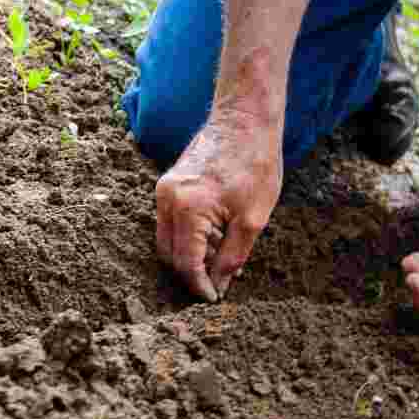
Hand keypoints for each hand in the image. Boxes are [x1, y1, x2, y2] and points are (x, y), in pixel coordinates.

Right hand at [155, 112, 282, 300]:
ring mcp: (163, 191)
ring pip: (166, 240)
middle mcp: (167, 200)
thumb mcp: (253, 219)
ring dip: (188, 256)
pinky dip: (187, 238)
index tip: (214, 299)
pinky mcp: (167, 185)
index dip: (199, 286)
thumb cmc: (255, 164)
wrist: (245, 120)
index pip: (186, 263)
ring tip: (219, 261)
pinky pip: (170, 223)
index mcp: (188, 209)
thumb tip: (218, 285)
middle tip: (216, 286)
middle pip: (169, 255)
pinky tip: (213, 239)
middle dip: (190, 275)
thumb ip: (232, 257)